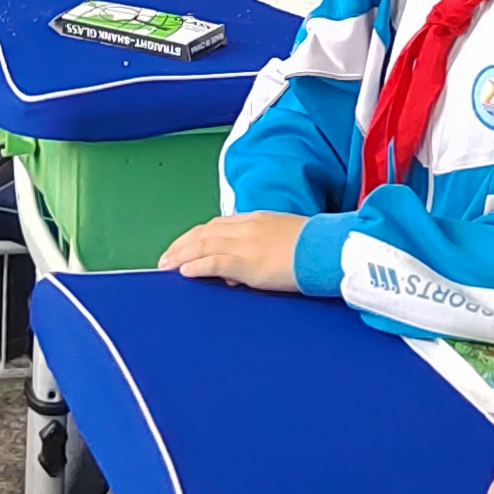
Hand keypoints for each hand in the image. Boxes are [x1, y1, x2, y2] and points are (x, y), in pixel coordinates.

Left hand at [160, 211, 309, 291]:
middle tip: (165, 258)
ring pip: (204, 245)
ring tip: (166, 266)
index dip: (196, 235)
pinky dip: (197, 266)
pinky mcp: (249, 263)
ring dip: (181, 255)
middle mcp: (247, 228)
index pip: (217, 225)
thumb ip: (259, 249)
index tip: (184, 246)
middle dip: (182, 245)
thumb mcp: (283, 239)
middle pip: (204, 233)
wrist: (329, 249)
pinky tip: (185, 272)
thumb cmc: (313, 247)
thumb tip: (237, 273)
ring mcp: (247, 244)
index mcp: (256, 220)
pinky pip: (215, 262)